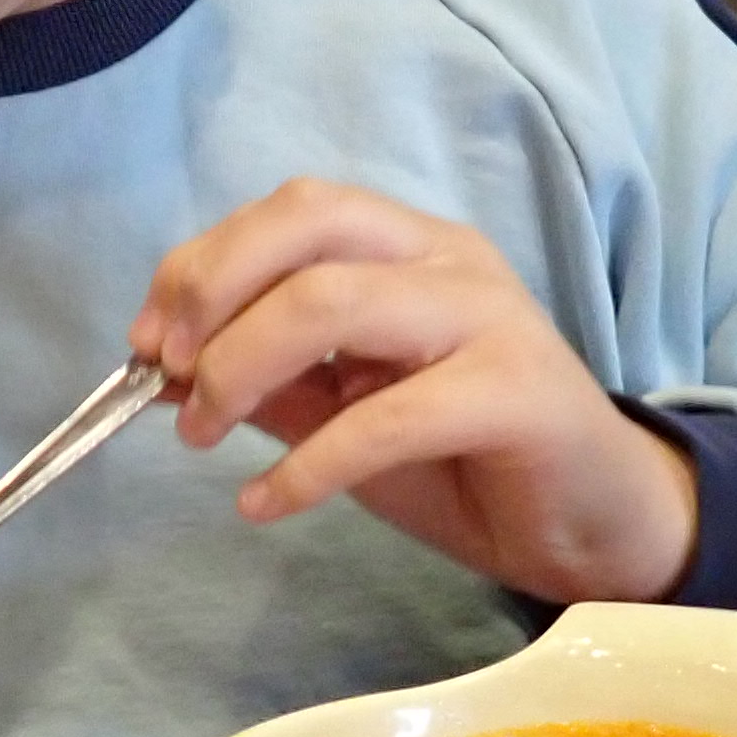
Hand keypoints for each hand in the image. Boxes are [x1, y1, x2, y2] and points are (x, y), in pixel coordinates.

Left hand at [131, 179, 699, 605]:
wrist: (589, 525)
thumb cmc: (464, 461)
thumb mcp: (344, 413)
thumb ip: (270, 383)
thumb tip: (165, 372)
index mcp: (408, 245)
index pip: (290, 211)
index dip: (202, 264)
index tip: (148, 342)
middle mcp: (448, 259)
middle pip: (306, 226)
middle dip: (211, 293)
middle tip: (169, 377)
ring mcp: (489, 317)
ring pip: (333, 301)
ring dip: (242, 368)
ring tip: (202, 435)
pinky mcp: (515, 393)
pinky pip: (387, 416)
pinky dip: (308, 465)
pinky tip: (266, 504)